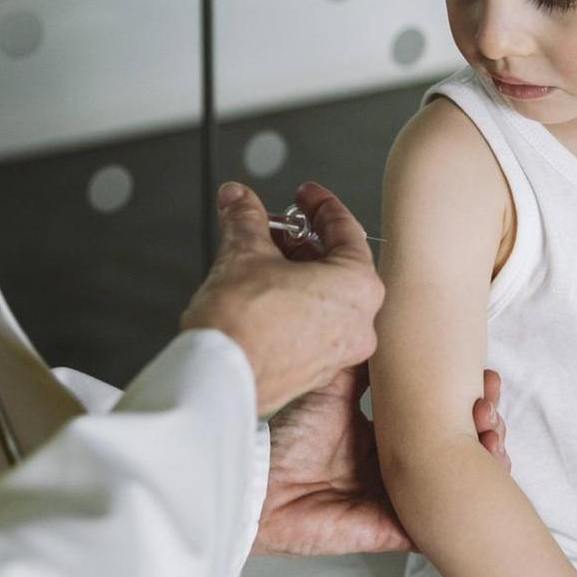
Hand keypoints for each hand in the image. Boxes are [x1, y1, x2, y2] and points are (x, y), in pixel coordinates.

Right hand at [181, 182, 382, 415]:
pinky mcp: (317, 371)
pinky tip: (265, 293)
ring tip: (260, 258)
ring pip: (327, 297)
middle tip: (273, 227)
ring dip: (297, 272)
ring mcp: (340, 352)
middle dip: (302, 241)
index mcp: (357, 287)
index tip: (304, 196)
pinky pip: (316, 325)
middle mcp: (359, 323)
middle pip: (339, 264)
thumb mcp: (243, 252)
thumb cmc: (241, 327)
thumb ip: (245, 218)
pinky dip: (296, 303)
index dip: (320, 205)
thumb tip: (239, 200)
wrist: (217, 379)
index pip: (346, 230)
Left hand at [257, 365, 507, 555]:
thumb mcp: (332, 385)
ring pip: (458, 481)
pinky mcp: (397, 529)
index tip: (486, 377)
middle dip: (485, 423)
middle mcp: (396, 468)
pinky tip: (489, 472)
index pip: (438, 419)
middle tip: (490, 403)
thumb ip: (361, 363)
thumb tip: (388, 322)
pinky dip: (472, 499)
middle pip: (456, 448)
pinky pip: (444, 519)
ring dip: (487, 456)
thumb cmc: (288, 434)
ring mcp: (400, 500)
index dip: (468, 400)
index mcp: (383, 438)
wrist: (261, 482)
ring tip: (492, 429)